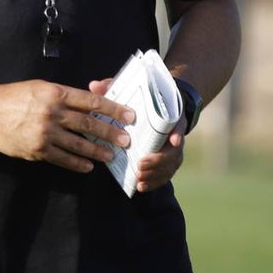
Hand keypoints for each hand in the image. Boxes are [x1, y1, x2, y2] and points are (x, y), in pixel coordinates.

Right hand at [0, 80, 133, 172]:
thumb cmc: (13, 96)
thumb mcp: (39, 88)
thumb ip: (62, 95)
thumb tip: (87, 103)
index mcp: (55, 93)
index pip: (91, 101)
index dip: (113, 109)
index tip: (129, 115)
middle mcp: (52, 112)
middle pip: (89, 124)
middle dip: (110, 133)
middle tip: (126, 140)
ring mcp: (45, 133)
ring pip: (79, 144)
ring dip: (97, 151)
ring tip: (110, 156)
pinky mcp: (37, 150)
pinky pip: (62, 159)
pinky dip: (77, 164)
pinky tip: (88, 166)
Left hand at [90, 77, 184, 192]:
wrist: (162, 107)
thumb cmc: (142, 99)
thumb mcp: (129, 90)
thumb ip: (113, 87)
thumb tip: (94, 86)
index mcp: (170, 116)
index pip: (179, 124)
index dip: (178, 132)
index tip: (173, 140)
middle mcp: (174, 134)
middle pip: (174, 151)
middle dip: (159, 160)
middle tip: (141, 165)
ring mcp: (173, 150)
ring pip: (170, 166)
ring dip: (156, 174)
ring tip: (139, 178)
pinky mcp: (167, 161)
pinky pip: (165, 174)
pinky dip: (155, 182)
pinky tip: (141, 186)